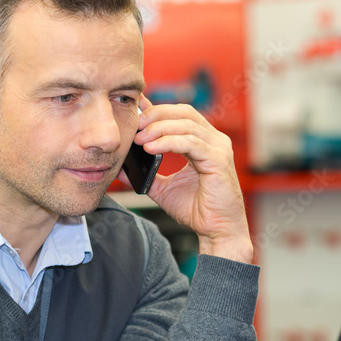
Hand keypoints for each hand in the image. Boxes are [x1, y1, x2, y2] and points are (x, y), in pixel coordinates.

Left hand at [135, 96, 252, 262]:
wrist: (216, 231)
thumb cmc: (197, 211)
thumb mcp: (163, 188)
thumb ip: (147, 174)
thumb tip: (122, 167)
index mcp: (204, 142)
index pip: (180, 115)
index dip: (158, 109)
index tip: (136, 110)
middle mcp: (214, 141)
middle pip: (184, 113)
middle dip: (156, 115)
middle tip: (135, 125)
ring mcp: (219, 149)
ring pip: (187, 124)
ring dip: (159, 129)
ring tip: (139, 139)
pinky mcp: (219, 160)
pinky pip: (191, 143)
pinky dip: (168, 142)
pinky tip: (151, 148)